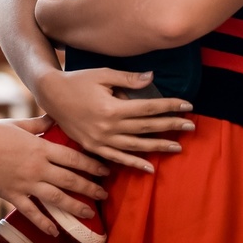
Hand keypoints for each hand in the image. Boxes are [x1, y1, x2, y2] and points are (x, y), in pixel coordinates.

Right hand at [0, 116, 109, 235]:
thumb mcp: (20, 124)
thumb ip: (41, 123)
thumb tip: (56, 116)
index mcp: (41, 148)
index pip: (73, 157)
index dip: (92, 165)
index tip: (105, 169)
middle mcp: (37, 167)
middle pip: (70, 179)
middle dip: (90, 187)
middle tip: (105, 193)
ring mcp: (25, 183)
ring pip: (56, 198)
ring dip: (75, 206)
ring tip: (89, 213)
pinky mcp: (12, 195)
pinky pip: (31, 212)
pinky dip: (44, 223)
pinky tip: (55, 231)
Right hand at [37, 68, 194, 171]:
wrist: (51, 94)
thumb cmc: (78, 80)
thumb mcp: (103, 75)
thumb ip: (128, 79)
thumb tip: (152, 78)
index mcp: (112, 108)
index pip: (149, 108)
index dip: (169, 106)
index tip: (187, 106)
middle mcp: (108, 128)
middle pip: (146, 128)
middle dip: (170, 126)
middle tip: (191, 126)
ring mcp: (100, 141)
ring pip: (135, 146)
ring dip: (158, 147)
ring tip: (177, 147)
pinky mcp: (93, 147)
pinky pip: (117, 158)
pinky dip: (134, 163)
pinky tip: (149, 167)